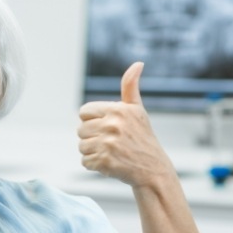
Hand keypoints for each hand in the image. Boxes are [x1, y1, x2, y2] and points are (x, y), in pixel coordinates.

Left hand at [77, 62, 174, 187]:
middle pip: (80, 130)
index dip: (91, 121)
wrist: (152, 169)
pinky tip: (109, 163)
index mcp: (118, 110)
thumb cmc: (143, 138)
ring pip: (81, 146)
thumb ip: (130, 87)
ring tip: (110, 152)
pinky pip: (85, 161)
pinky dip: (94, 165)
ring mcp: (108, 144)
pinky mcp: (104, 161)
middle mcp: (112, 125)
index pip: (83, 111)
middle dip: (92, 137)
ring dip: (92, 152)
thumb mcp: (137, 110)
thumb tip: (137, 64)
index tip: (105, 127)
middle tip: (110, 143)